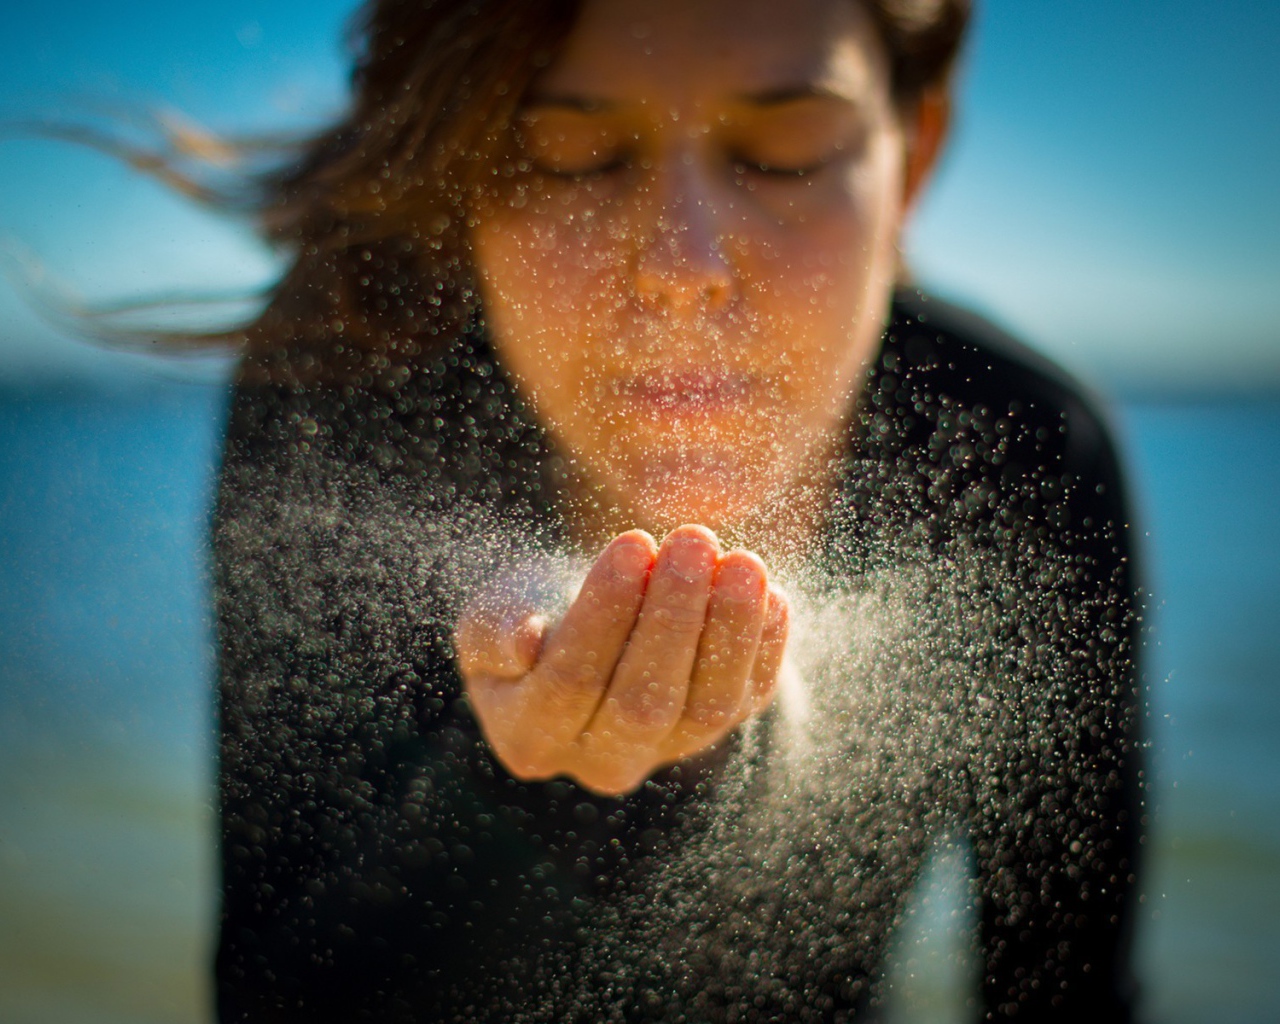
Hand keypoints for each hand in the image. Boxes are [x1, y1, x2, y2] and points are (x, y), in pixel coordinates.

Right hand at [455, 525, 788, 795]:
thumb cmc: (532, 610)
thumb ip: (493, 628)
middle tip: (691, 539)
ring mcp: (667, 750)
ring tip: (740, 561)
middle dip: (673, 615)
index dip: (604, 612)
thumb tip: (524, 643)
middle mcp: (601, 761)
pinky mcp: (718, 727)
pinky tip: (767, 591)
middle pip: (644, 700)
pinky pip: (749, 695)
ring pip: (708, 705)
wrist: (589, 621)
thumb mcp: (493, 611)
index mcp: (530, 737)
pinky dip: (763, 645)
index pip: (571, 681)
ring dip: (729, 629)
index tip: (631, 542)